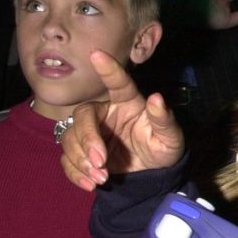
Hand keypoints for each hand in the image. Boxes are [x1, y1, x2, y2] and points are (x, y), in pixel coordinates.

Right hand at [59, 49, 184, 190]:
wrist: (153, 176)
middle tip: (101, 161)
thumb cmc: (162, 148)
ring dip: (80, 159)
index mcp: (128, 102)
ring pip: (70, 138)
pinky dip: (75, 173)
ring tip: (102, 177)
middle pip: (83, 115)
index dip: (108, 69)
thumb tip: (157, 99)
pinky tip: (90, 184)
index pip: (118, 83)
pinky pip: (66, 160)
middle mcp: (106, 113)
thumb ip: (163, 120)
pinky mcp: (82, 154)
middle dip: (87, 138)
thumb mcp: (171, 138)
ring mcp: (91, 133)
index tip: (96, 54)